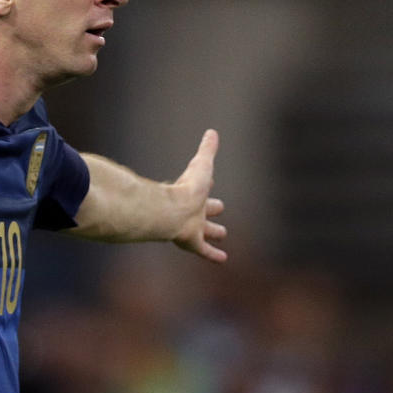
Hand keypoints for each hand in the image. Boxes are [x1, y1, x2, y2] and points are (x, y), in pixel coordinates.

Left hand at [170, 129, 227, 262]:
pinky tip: (223, 259)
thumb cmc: (185, 188)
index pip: (200, 187)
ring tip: (222, 233)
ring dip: (213, 232)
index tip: (210, 181)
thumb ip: (207, 150)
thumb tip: (212, 132)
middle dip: (210, 209)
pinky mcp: (193, 242)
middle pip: (203, 209)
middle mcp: (191, 210)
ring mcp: (192, 227)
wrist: (169, 211)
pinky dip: (213, 255)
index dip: (206, 183)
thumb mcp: (202, 165)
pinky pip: (205, 251)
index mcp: (191, 192)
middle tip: (219, 208)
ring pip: (205, 231)